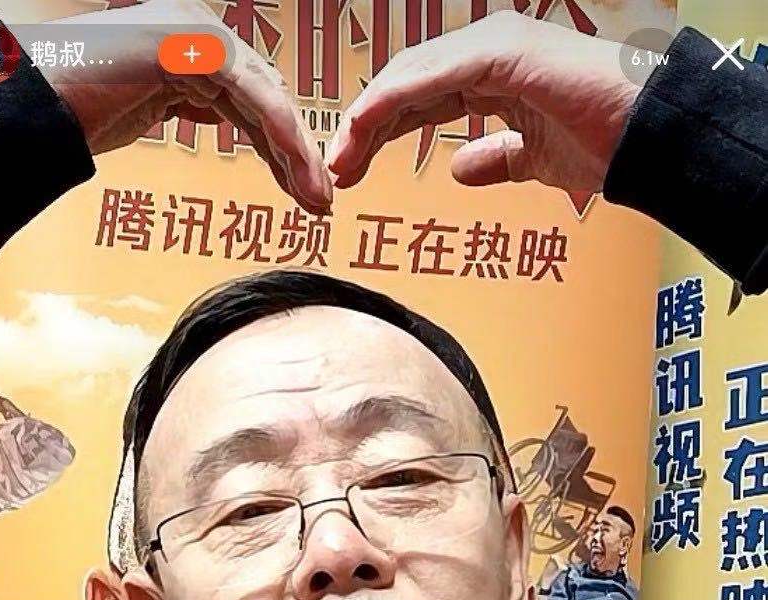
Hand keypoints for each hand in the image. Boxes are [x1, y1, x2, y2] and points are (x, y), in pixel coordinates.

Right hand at [44, 0, 332, 212]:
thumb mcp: (149, 105)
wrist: (39, 99)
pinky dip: (278, 135)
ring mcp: (197, 35)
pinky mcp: (194, 48)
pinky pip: (250, 96)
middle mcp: (199, 33)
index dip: (280, 147)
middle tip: (321, 202)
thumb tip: (216, 115)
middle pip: (266, 99)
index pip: (251, 99)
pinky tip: (296, 171)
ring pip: (266, 99)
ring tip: (316, 199)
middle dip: (296, 155)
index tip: (302, 190)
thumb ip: (188, 102)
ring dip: (296, 154)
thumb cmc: (80, 109)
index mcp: (191, 44)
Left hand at [327, 11, 643, 196]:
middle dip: (366, 129)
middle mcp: (490, 50)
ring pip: (412, 76)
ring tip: (341, 158)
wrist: (646, 141)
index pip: (421, 97)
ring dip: (370, 118)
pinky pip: (432, 75)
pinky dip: (394, 100)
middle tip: (336, 169)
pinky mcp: (501, 53)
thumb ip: (495, 160)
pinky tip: (367, 125)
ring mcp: (495, 45)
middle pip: (408, 84)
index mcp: (494, 72)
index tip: (353, 168)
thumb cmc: (605, 144)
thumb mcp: (532, 161)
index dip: (383, 131)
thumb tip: (458, 170)